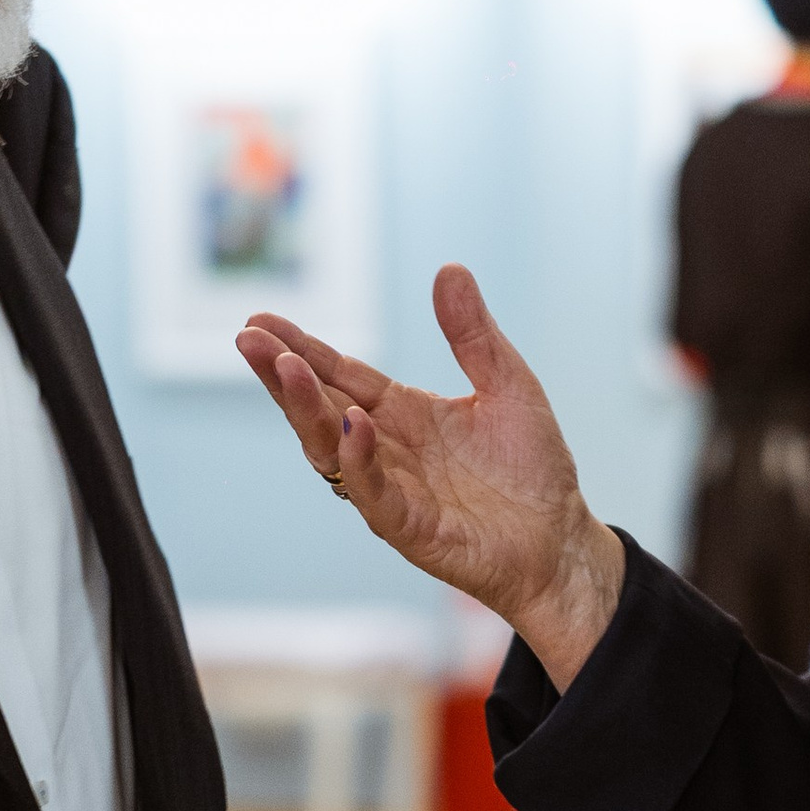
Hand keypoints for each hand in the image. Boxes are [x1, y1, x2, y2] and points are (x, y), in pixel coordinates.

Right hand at [238, 263, 625, 687]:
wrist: (562, 542)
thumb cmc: (531, 470)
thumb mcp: (508, 385)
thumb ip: (473, 335)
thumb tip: (449, 268)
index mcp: (402, 413)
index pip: (339, 374)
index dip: (300, 348)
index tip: (259, 321)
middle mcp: (385, 448)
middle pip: (320, 406)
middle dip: (283, 373)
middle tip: (248, 339)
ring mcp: (391, 489)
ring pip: (332, 449)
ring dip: (307, 410)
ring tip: (287, 370)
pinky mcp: (410, 528)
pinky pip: (373, 493)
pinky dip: (359, 460)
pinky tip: (355, 425)